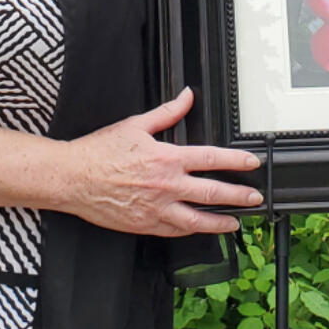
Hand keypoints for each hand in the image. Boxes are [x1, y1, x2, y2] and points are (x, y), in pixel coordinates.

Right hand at [65, 87, 262, 236]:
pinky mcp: (144, 225)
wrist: (74, 178)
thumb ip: (167, 113)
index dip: (235, 161)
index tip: (251, 163)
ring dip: (220, 222)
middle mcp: (165, 186)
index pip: (210, 159)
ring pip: (197, 221)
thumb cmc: (100, 153)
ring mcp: (156, 209)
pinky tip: (199, 230)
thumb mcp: (136, 125)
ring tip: (235, 222)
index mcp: (166, 159)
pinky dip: (191, 231)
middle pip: (212, 194)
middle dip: (238, 196)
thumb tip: (186, 97)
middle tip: (254, 197)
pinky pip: (174, 231)